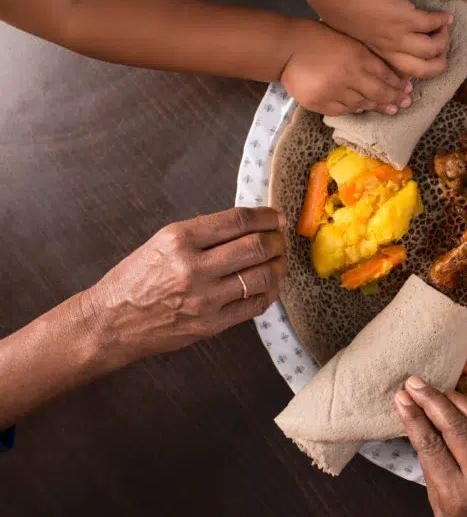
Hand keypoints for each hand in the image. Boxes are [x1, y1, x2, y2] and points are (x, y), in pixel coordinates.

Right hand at [84, 208, 286, 364]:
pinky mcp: (211, 325)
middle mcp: (192, 267)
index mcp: (178, 239)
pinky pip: (255, 305)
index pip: (238, 221)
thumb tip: (249, 224)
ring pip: (262, 277)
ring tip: (277, 261)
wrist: (110, 323)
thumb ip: (203, 233)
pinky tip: (268, 285)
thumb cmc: (136, 278)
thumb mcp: (161, 242)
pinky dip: (269, 292)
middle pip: (256, 247)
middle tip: (280, 239)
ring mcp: (203, 299)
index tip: (276, 217)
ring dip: (278, 266)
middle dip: (277, 240)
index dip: (266, 217)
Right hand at [281, 19, 411, 115]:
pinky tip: (362, 109)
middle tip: (405, 104)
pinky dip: (354, 110)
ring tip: (389, 109)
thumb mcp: (348, 39)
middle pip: (378, 93)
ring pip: (362, 104)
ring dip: (376, 106)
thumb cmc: (318, 38)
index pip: (386, 75)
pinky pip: (343, 110)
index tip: (408, 90)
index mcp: (358, 56)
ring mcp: (334, 92)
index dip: (399, 84)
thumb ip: (365, 55)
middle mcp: (349, 76)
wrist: (286, 48)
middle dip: (394, 99)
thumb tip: (387, 73)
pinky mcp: (321, 104)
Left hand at [321, 0, 452, 78]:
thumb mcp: (360, 35)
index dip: (418, 71)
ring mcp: (400, 36)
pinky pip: (432, 23)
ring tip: (443, 29)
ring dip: (442, 40)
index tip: (425, 64)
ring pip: (431, 49)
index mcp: (380, 56)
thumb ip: (375, 41)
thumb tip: (390, 36)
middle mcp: (392, 51)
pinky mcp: (407, 19)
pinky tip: (446, 17)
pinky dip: (442, 20)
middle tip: (442, 53)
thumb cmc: (344, 12)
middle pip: (424, 70)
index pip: (403, 75)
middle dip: (438, 64)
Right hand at [394, 376, 466, 516]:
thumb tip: (420, 426)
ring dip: (459, 400)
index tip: (401, 398)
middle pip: (454, 427)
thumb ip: (433, 470)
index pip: (430, 445)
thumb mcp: (441, 507)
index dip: (413, 417)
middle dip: (431, 400)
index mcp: (456, 495)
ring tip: (441, 391)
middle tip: (415, 383)